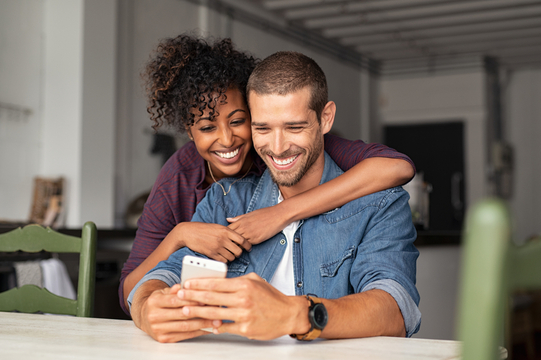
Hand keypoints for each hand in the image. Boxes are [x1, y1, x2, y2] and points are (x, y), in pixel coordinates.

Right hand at [138, 283, 221, 342]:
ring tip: (216, 321)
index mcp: (154, 301)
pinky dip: (198, 332)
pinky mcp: (163, 339)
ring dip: (203, 324)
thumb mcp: (164, 292)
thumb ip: (175, 289)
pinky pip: (184, 335)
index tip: (206, 299)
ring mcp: (158, 329)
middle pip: (181, 314)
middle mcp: (154, 316)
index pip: (175, 300)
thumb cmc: (159, 302)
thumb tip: (185, 285)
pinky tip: (208, 328)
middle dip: (200, 312)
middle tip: (216, 310)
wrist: (144, 317)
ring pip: (185, 326)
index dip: (191, 299)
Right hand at [174, 222, 251, 261]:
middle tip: (236, 252)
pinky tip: (222, 257)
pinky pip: (223, 261)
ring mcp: (217, 247)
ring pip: (232, 257)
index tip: (248, 248)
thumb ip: (228, 232)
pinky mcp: (211, 254)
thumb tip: (239, 238)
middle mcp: (223, 239)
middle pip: (238, 251)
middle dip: (239, 253)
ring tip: (228, 254)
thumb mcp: (218, 227)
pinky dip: (224, 260)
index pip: (242, 240)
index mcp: (226, 230)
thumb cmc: (204, 229)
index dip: (248, 245)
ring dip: (231, 257)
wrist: (189, 232)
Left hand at [177, 273, 309, 339]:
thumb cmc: (271, 297)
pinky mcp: (245, 329)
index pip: (216, 283)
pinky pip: (225, 328)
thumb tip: (218, 281)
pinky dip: (213, 326)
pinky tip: (204, 325)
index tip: (187, 283)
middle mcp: (243, 299)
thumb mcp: (255, 280)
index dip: (199, 283)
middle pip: (211, 297)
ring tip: (186, 310)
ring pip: (215, 313)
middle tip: (179, 295)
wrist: (288, 314)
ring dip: (198, 312)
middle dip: (192, 296)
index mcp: (244, 285)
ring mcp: (244, 315)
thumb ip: (237, 280)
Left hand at [227, 205, 288, 244]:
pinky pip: (246, 245)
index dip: (225, 234)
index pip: (228, 229)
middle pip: (230, 237)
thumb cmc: (265, 213)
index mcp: (241, 220)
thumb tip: (228, 219)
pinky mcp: (256, 239)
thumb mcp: (250, 214)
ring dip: (235, 246)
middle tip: (227, 246)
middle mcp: (244, 227)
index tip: (225, 238)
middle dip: (228, 242)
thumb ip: (238, 218)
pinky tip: (244, 248)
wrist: (277, 215)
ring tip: (234, 249)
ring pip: (237, 243)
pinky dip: (244, 247)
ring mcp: (249, 234)